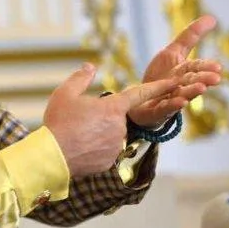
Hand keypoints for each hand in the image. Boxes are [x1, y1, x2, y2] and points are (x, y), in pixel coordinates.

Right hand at [44, 63, 177, 176]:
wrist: (53, 156)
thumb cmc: (59, 122)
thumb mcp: (65, 94)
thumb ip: (80, 78)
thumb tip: (90, 66)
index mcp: (113, 107)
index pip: (140, 93)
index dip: (159, 86)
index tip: (175, 82)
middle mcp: (120, 126)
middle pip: (114, 117)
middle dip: (100, 117)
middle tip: (78, 121)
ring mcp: (116, 146)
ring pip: (109, 134)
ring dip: (97, 133)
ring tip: (76, 135)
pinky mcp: (110, 161)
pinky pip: (104, 151)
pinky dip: (94, 149)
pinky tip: (79, 148)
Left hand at [129, 15, 222, 127]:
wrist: (141, 99)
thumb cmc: (161, 76)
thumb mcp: (173, 52)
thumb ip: (190, 36)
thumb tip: (212, 18)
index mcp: (185, 72)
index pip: (197, 68)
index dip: (207, 67)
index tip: (218, 67)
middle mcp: (180, 86)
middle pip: (192, 82)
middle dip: (204, 80)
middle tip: (215, 78)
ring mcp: (170, 99)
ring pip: (182, 95)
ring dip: (192, 92)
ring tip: (202, 89)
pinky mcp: (157, 111)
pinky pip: (165, 108)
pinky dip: (173, 106)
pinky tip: (180, 102)